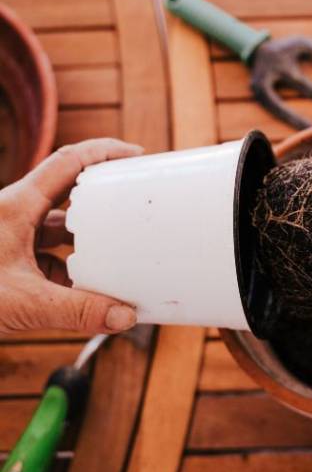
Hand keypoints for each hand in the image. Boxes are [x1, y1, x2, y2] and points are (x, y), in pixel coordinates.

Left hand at [0, 138, 142, 334]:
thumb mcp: (21, 302)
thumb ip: (77, 311)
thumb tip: (125, 318)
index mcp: (16, 205)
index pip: (70, 161)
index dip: (107, 152)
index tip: (137, 157)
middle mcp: (11, 213)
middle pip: (68, 192)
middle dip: (103, 198)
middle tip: (134, 202)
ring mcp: (5, 235)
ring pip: (55, 227)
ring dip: (85, 238)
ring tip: (116, 251)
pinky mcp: (1, 259)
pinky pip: (42, 254)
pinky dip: (66, 267)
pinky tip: (82, 288)